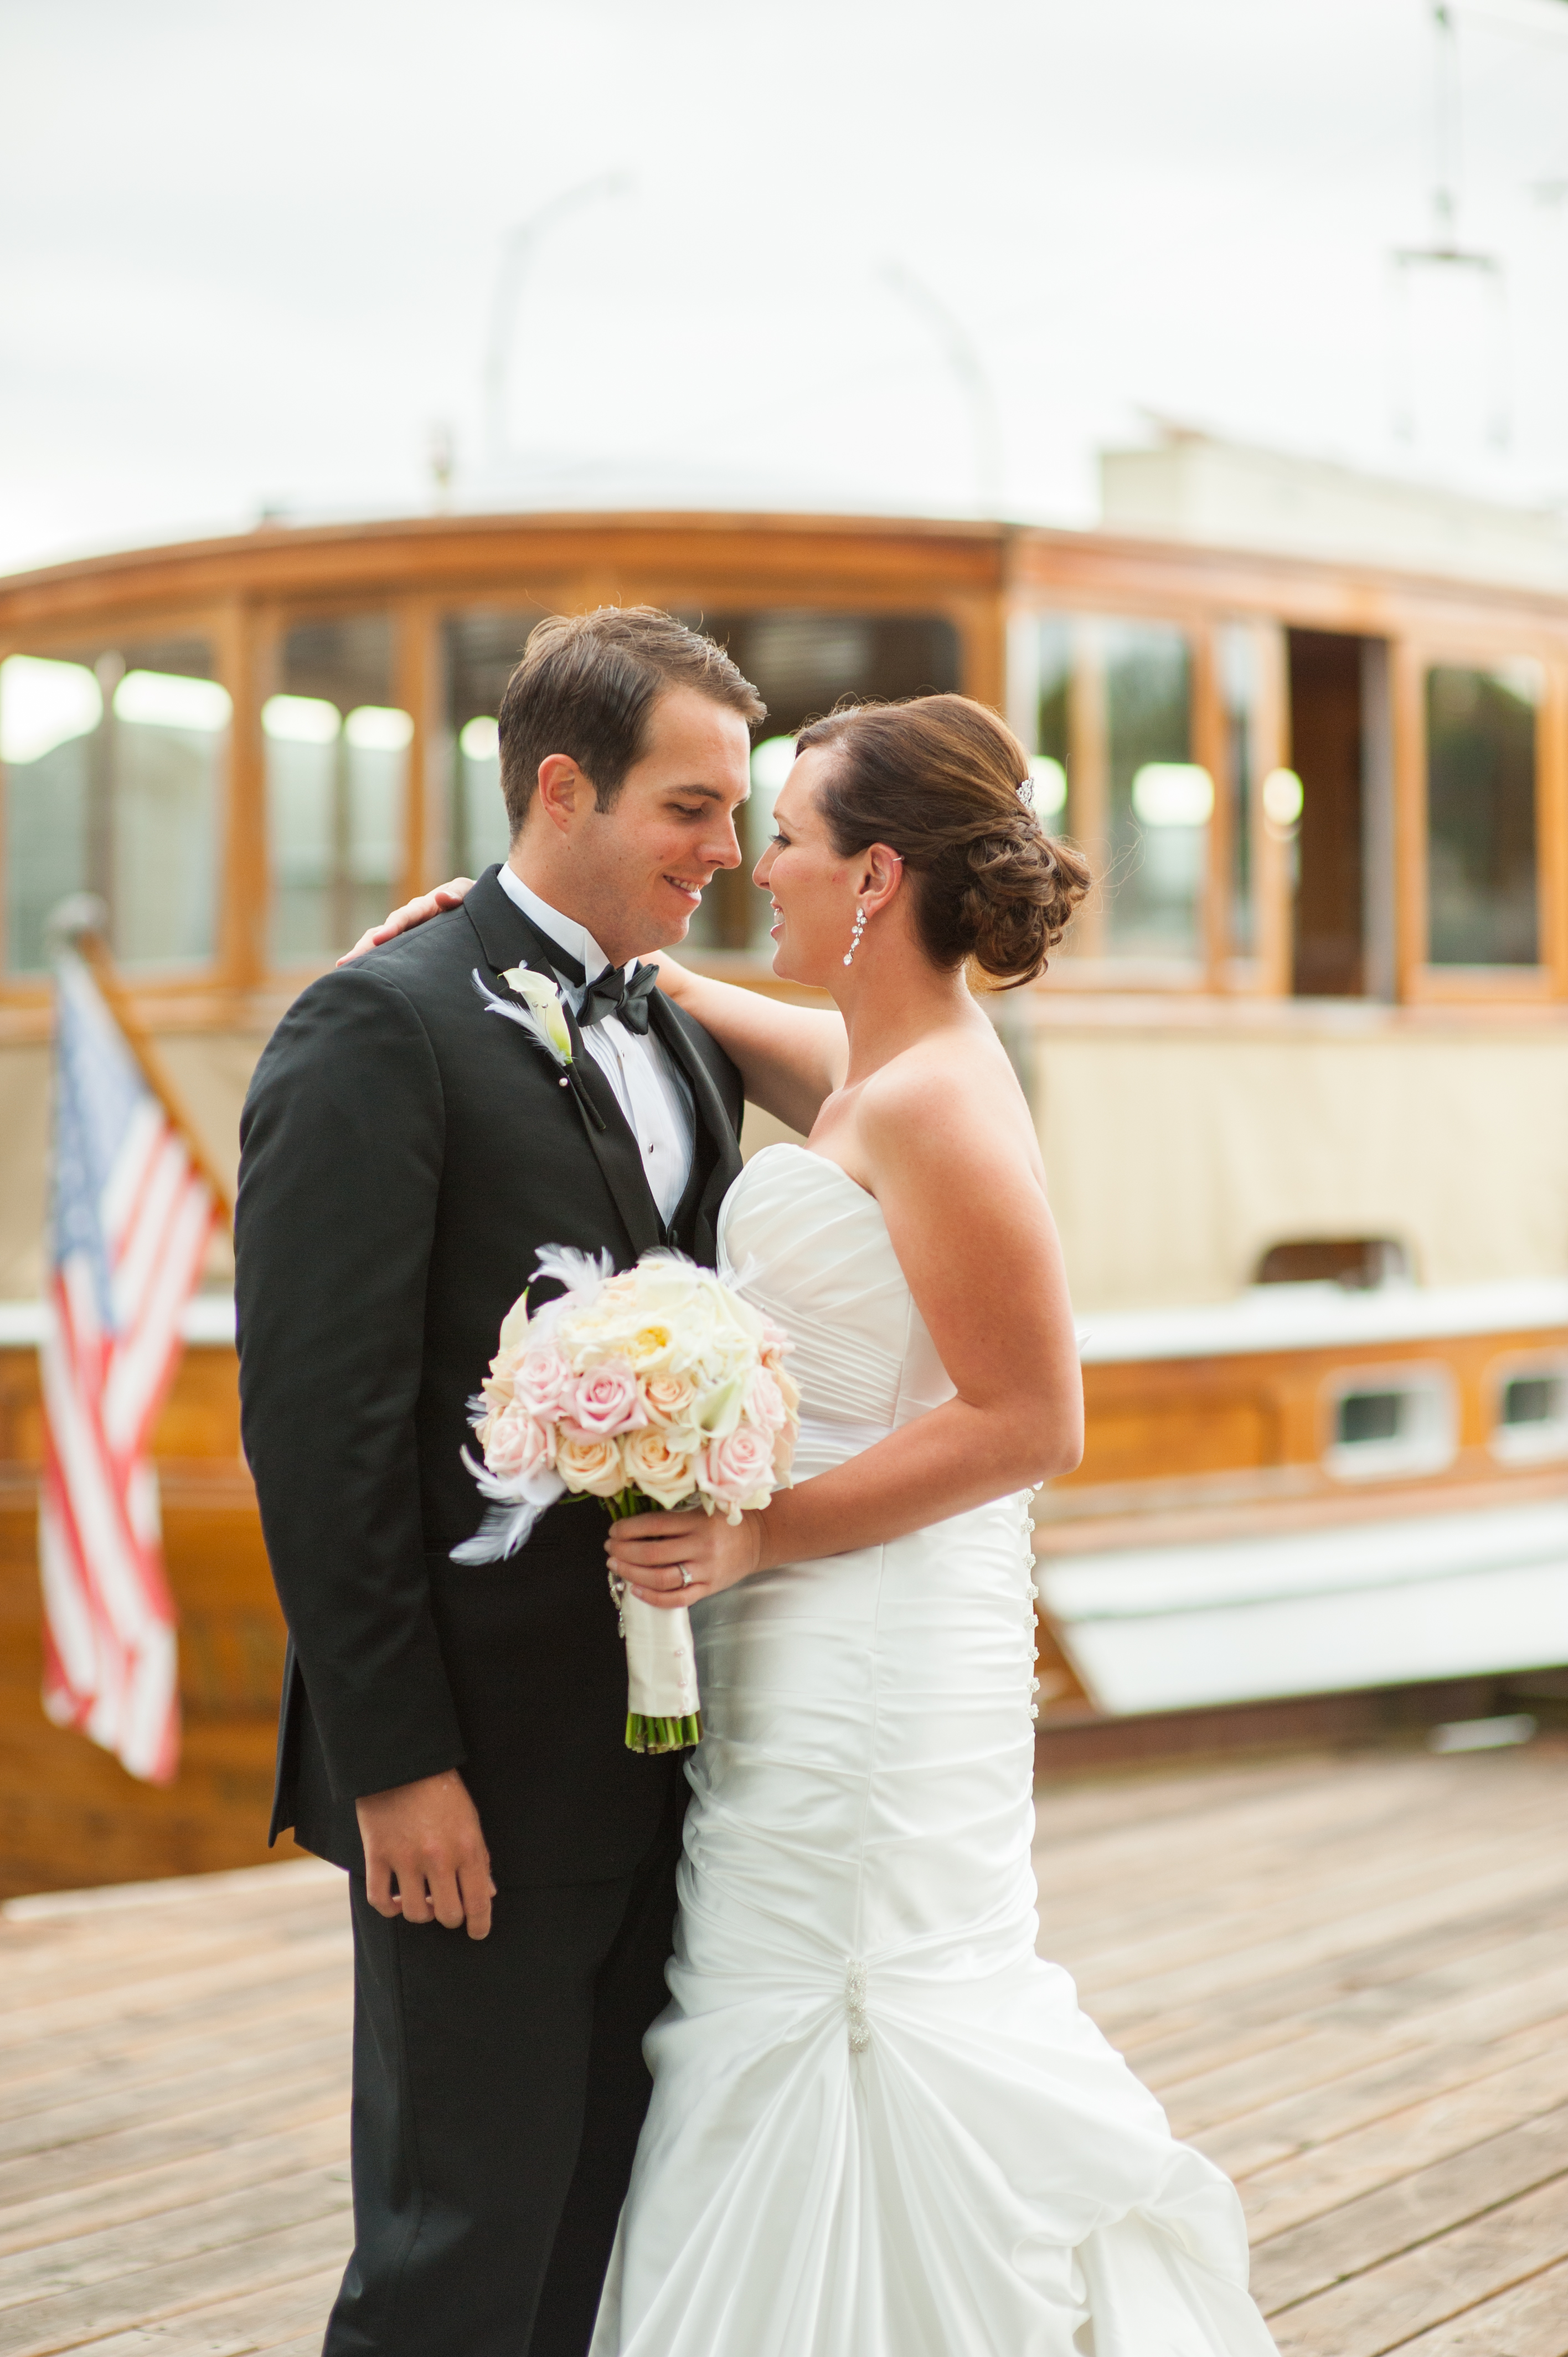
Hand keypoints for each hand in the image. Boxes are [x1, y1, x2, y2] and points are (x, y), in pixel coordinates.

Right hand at [339, 877, 474, 965]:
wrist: (478, 910)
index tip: (380, 939)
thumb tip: (442, 897)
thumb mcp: (468, 892)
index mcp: (424, 907)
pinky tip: (361, 979)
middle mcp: (410, 922)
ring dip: (363, 958)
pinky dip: (375, 965)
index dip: (391, 928)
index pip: (403, 917)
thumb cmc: (473, 900)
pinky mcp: (410, 950)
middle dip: (364, 947)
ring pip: (380, 946)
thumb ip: (457, 894)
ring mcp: (407, 936)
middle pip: (382, 933)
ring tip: (343, 972)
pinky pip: (390, 957)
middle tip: (345, 963)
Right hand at [356, 1767, 494, 1937]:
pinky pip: (379, 1900)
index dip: (480, 1925)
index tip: (478, 1932)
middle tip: (447, 1907)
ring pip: (414, 1913)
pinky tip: (395, 1899)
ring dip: (420, 1911)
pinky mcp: (377, 1855)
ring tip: (421, 1897)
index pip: (479, 1902)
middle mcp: (438, 1857)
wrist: (402, 1761)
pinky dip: (388, 1907)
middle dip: (450, 1917)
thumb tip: (487, 1894)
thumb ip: (480, 1858)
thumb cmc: (442, 1790)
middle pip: (447, 1915)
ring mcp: (406, 1858)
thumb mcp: (471, 1819)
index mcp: (467, 1847)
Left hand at [605, 1505, 764, 1608]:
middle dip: (624, 1552)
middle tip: (610, 1549)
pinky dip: (653, 1597)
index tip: (613, 1530)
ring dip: (633, 1573)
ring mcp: (705, 1570)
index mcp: (697, 1522)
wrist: (759, 1539)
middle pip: (653, 1553)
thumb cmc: (723, 1522)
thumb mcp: (702, 1510)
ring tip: (617, 1566)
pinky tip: (636, 1590)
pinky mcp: (708, 1588)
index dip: (629, 1529)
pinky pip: (677, 1599)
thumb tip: (632, 1529)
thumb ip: (673, 1519)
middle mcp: (701, 1546)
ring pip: (661, 1578)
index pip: (655, 1525)